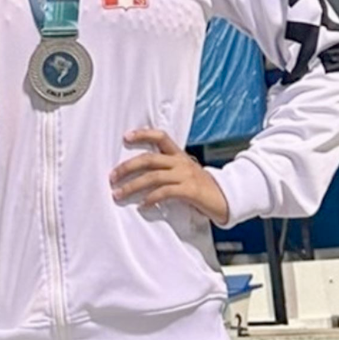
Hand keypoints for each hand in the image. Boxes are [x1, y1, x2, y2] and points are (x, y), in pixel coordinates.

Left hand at [109, 129, 229, 225]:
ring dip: (132, 186)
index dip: (143, 134)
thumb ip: (167, 171)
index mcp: (179, 155)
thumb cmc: (201, 188)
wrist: (227, 199)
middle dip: (127, 167)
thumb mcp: (185, 174)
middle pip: (149, 159)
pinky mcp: (190, 190)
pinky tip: (142, 205)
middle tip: (112, 177)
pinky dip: (151, 199)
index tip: (126, 137)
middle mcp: (181, 162)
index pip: (161, 136)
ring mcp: (186, 175)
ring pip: (153, 176)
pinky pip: (165, 193)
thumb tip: (139, 177)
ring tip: (119, 194)